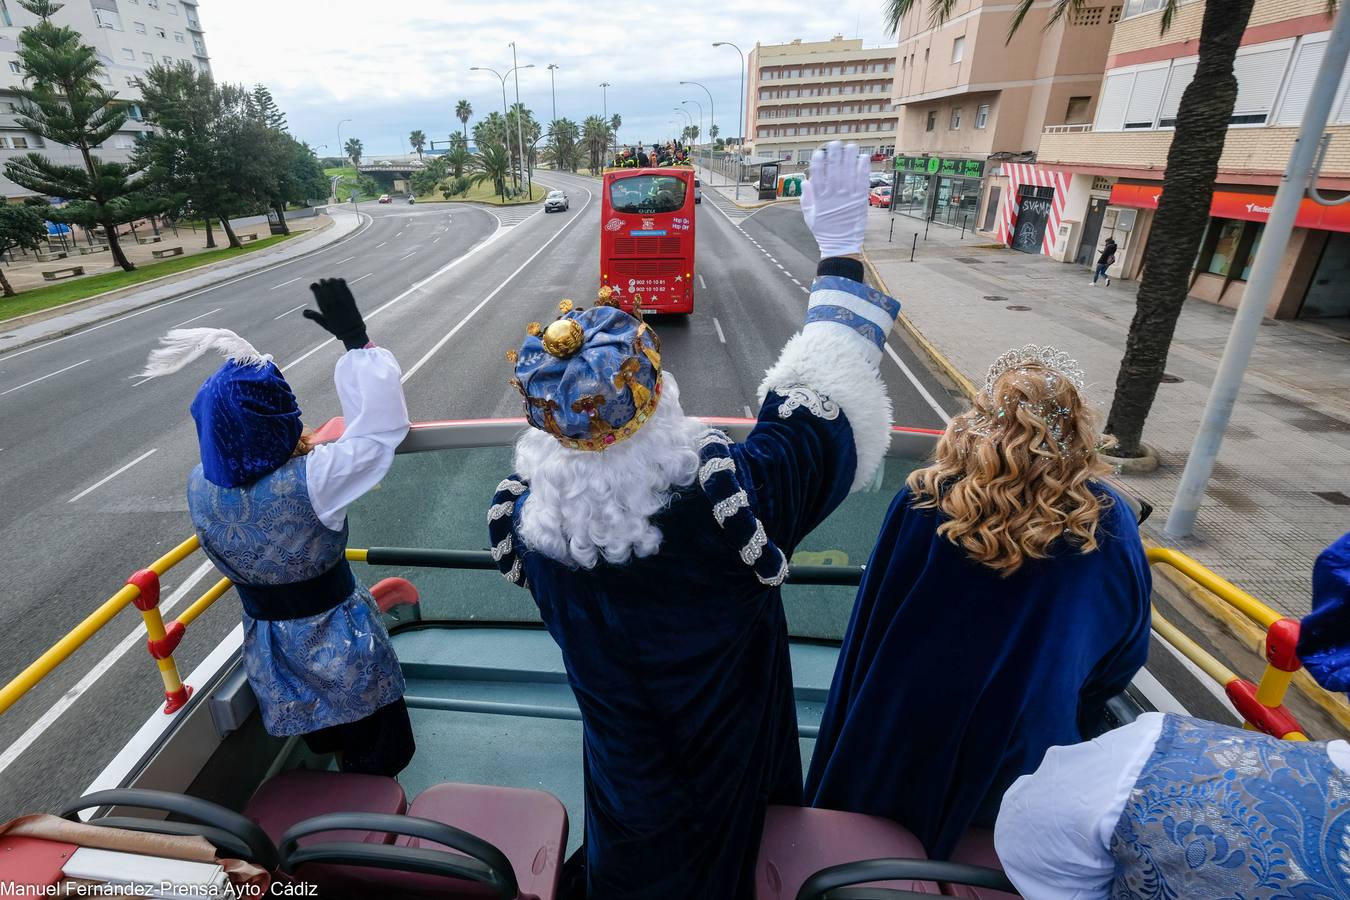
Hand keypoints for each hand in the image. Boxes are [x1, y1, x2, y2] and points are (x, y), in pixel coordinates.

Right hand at [303, 278, 368, 349]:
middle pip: (326, 286)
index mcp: (325, 309)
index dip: (315, 287)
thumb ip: (314, 316)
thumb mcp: (323, 323)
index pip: (318, 293)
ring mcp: (342, 301)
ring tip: (331, 281)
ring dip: (332, 281)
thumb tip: (304, 312)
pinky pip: (345, 287)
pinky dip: (341, 282)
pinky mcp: (350, 299)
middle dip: (323, 282)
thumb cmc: (336, 328)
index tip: (314, 286)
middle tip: (323, 282)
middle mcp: (333, 303)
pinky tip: (340, 281)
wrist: (353, 332)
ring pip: (335, 285)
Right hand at [801, 140, 869, 258]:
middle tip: (836, 143)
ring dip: (850, 157)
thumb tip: (806, 181)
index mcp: (820, 199)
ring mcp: (848, 197)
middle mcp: (834, 196)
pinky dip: (863, 169)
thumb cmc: (823, 230)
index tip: (820, 153)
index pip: (818, 175)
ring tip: (851, 146)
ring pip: (849, 172)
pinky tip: (863, 158)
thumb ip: (806, 199)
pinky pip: (862, 181)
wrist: (840, 245)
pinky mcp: (860, 200)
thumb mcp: (809, 216)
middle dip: (835, 155)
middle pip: (834, 170)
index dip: (819, 162)